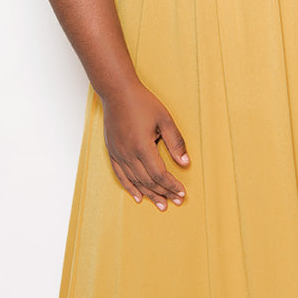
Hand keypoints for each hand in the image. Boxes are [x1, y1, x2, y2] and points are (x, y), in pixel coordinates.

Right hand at [102, 81, 190, 209]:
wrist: (117, 93)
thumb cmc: (142, 103)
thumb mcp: (165, 119)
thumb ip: (175, 142)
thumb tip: (185, 162)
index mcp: (142, 146)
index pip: (159, 174)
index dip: (171, 185)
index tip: (182, 192)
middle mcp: (128, 153)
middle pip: (148, 181)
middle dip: (164, 193)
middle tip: (176, 201)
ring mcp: (118, 154)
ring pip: (135, 181)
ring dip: (149, 194)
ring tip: (161, 204)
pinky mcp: (112, 152)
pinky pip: (120, 175)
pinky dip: (130, 188)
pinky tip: (138, 197)